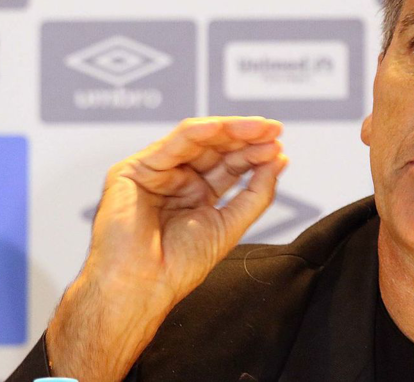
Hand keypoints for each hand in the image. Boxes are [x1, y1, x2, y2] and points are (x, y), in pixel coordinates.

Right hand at [47, 116, 287, 380]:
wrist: (141, 287)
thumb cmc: (177, 267)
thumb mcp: (230, 224)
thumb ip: (256, 193)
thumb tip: (280, 160)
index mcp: (196, 195)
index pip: (230, 165)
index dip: (255, 154)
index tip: (279, 147)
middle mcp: (177, 180)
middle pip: (216, 148)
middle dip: (247, 137)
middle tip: (274, 130)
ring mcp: (156, 173)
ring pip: (197, 140)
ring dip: (229, 130)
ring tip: (258, 128)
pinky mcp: (134, 170)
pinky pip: (171, 144)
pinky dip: (197, 132)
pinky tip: (221, 127)